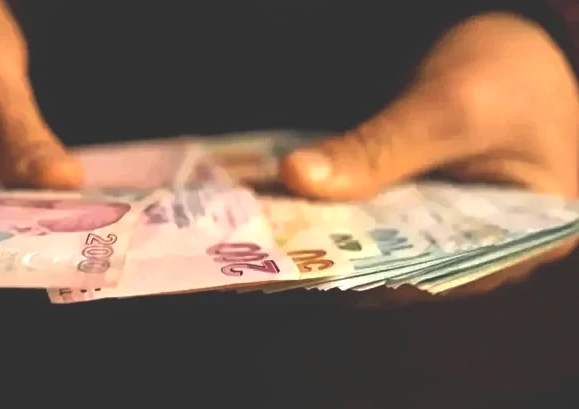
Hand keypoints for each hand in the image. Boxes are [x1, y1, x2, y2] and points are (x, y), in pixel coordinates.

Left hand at [280, 12, 578, 293]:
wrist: (519, 47)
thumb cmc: (512, 77)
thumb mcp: (450, 109)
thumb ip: (380, 150)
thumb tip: (295, 177)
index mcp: (519, 247)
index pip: (432, 274)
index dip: (368, 269)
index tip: (305, 259)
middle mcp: (481, 252)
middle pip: (402, 263)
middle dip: (341, 251)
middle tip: (273, 243)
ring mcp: (448, 230)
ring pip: (382, 241)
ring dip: (332, 229)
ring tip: (272, 227)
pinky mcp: (419, 206)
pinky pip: (374, 215)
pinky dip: (338, 206)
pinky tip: (294, 201)